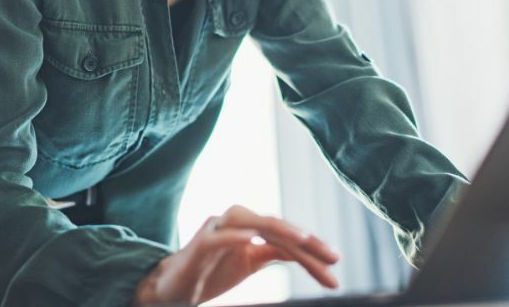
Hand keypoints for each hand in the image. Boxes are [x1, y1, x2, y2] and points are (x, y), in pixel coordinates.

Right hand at [132, 204, 339, 305]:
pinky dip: (235, 236)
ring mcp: (216, 230)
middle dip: (306, 243)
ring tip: (302, 240)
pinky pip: (218, 236)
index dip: (313, 248)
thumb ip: (273, 251)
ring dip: (278, 229)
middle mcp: (234, 221)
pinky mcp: (199, 244)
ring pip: (250, 222)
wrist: (173, 288)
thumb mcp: (250, 262)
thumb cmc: (212, 271)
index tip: (336, 264)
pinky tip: (252, 239)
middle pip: (275, 226)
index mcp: (248, 225)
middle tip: (332, 259)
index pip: (286, 234)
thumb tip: (302, 249)